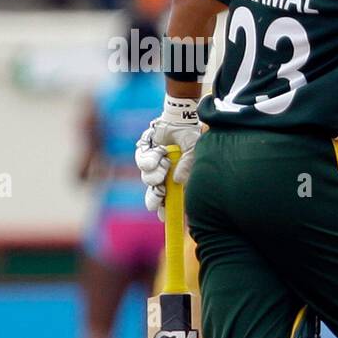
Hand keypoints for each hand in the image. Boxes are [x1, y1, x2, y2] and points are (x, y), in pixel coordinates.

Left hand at [135, 94, 200, 219]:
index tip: (165, 217)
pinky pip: (142, 162)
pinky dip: (150, 157)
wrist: (179, 120)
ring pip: (148, 178)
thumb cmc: (191, 137)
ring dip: (156, 171)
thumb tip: (178, 180)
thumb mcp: (195, 152)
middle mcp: (164, 176)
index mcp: (177, 180)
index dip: (167, 209)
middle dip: (155, 198)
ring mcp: (153, 166)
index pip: (171, 199)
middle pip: (155, 196)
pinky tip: (159, 150)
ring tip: (165, 158)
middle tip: (157, 197)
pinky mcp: (143, 154)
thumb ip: (188, 165)